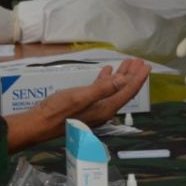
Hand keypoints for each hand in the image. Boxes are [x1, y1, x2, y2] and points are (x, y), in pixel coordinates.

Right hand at [5, 59, 151, 149]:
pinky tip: (106, 72)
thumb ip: (103, 88)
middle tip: (139, 61)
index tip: (146, 66)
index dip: (138, 79)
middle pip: (123, 91)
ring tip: (126, 63)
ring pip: (113, 90)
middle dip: (132, 76)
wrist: (38, 124)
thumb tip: (124, 80)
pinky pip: (101, 91)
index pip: (127, 92)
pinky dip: (106, 80)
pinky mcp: (85, 106)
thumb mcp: (81, 97)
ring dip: (121, 76)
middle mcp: (103, 110)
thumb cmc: (58, 110)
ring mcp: (94, 109)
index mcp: (105, 108)